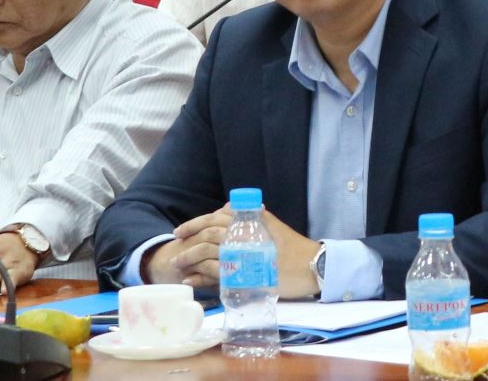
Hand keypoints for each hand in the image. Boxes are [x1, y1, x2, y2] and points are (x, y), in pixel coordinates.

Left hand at [151, 206, 320, 296]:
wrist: (311, 266)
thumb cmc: (292, 249)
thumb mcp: (271, 226)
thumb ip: (250, 215)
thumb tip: (227, 207)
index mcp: (250, 222)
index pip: (215, 218)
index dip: (195, 223)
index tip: (181, 230)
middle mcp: (245, 235)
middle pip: (208, 232)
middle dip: (189, 238)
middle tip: (175, 245)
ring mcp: (244, 254)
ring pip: (208, 252)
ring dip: (189, 257)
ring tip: (177, 264)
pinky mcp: (244, 275)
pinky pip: (215, 274)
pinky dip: (200, 276)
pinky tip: (190, 280)